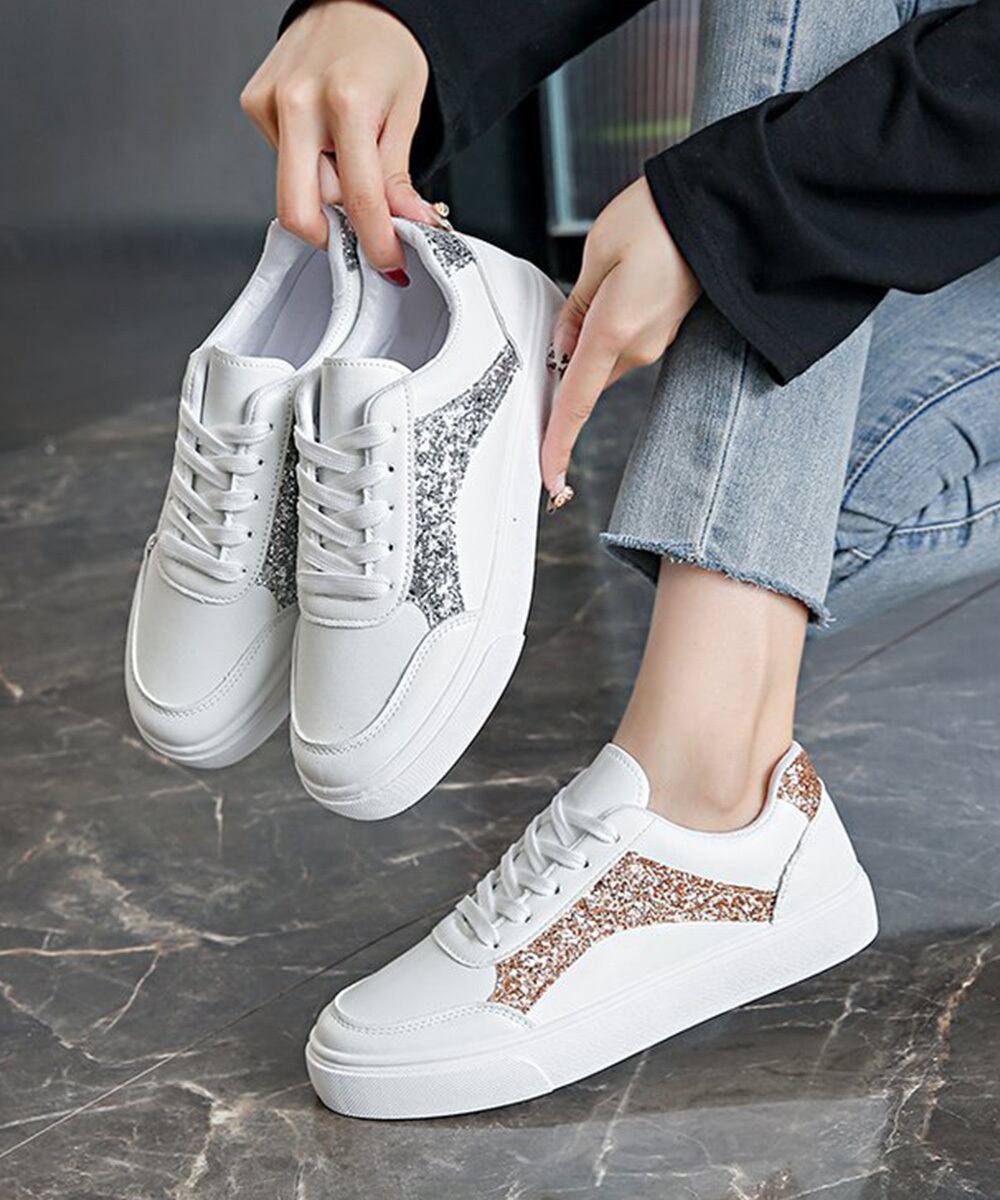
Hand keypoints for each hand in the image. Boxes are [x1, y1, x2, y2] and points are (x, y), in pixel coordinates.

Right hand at [241, 0, 435, 271]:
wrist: (356, 1)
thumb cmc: (384, 49)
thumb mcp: (407, 112)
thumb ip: (399, 178)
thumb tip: (408, 226)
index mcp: (346, 102)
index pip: (358, 200)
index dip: (376, 242)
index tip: (389, 263)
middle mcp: (300, 101)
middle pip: (301, 210)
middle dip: (335, 232)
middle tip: (362, 224)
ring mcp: (270, 102)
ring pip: (296, 188)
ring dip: (324, 188)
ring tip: (345, 151)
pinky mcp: (254, 103)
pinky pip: (283, 162)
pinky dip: (308, 162)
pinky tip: (322, 133)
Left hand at [541, 177, 700, 503]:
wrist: (722, 203)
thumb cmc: (661, 214)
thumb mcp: (599, 249)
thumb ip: (576, 306)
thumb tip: (564, 346)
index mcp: (615, 329)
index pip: (576, 401)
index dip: (558, 443)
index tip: (549, 478)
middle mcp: (639, 346)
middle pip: (585, 374)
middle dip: (568, 352)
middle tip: (578, 293)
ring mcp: (657, 341)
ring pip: (604, 356)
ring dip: (592, 331)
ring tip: (609, 273)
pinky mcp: (666, 330)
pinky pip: (624, 341)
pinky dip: (610, 324)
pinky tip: (624, 281)